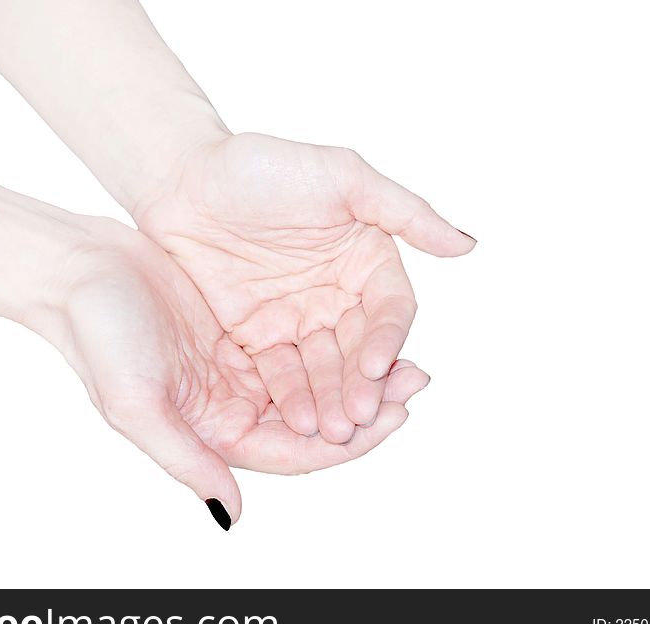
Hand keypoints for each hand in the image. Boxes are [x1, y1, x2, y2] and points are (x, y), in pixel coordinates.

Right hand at [45, 221, 429, 526]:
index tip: (394, 417)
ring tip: (405, 357)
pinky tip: (365, 328)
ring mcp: (238, 370)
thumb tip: (232, 513)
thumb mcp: (137, 402)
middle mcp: (231, 408)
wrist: (80, 268)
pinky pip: (300, 345)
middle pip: (315, 421)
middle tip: (416, 380)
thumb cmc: (98, 333)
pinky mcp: (240, 332)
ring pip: (315, 383)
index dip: (349, 444)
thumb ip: (186, 460)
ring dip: (357, 374)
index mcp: (213, 433)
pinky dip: (334, 341)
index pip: (296, 453)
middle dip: (367, 407)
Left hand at [131, 133, 474, 442]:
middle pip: (358, 349)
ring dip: (331, 400)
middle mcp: (337, 295)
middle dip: (360, 385)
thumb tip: (467, 245)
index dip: (386, 340)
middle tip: (358, 418)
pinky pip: (279, 373)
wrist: (182, 179)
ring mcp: (297, 319)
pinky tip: (298, 421)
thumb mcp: (340, 177)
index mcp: (366, 260)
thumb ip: (404, 212)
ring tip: (333, 431)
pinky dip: (290, 397)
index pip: (389, 310)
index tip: (375, 365)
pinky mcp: (256, 337)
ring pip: (323, 369)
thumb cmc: (263, 165)